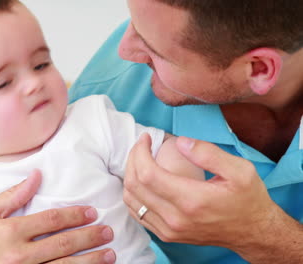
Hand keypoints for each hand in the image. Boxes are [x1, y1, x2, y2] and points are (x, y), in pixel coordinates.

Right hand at [0, 170, 115, 263]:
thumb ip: (12, 195)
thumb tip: (36, 176)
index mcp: (10, 232)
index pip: (51, 220)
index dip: (75, 215)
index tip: (91, 212)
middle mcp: (19, 255)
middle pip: (63, 244)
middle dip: (89, 237)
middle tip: (108, 232)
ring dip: (90, 261)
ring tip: (109, 255)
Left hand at [123, 134, 281, 254]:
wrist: (252, 233)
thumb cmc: (248, 199)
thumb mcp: (240, 170)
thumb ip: (208, 154)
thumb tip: (180, 142)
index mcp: (191, 201)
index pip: (148, 174)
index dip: (140, 152)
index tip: (146, 138)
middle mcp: (175, 219)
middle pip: (135, 186)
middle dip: (132, 159)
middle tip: (141, 145)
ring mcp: (168, 230)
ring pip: (131, 201)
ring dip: (129, 176)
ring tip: (140, 159)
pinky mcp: (166, 235)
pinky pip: (138, 213)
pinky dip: (134, 194)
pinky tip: (142, 180)